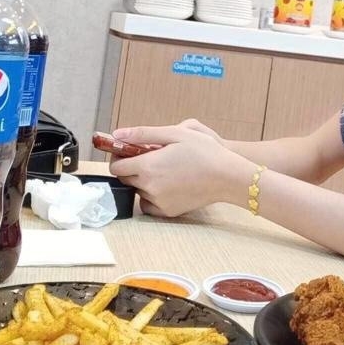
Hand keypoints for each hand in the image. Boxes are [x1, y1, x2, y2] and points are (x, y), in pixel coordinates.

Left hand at [109, 123, 250, 217]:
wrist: (227, 176)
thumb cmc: (204, 151)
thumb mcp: (175, 133)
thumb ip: (142, 134)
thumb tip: (117, 135)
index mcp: (147, 166)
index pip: (116, 166)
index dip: (119, 157)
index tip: (128, 151)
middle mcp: (149, 186)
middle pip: (126, 178)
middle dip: (132, 167)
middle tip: (151, 157)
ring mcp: (158, 201)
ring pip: (139, 190)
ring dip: (144, 180)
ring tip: (165, 169)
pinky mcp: (167, 211)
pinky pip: (149, 204)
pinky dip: (152, 196)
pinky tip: (167, 185)